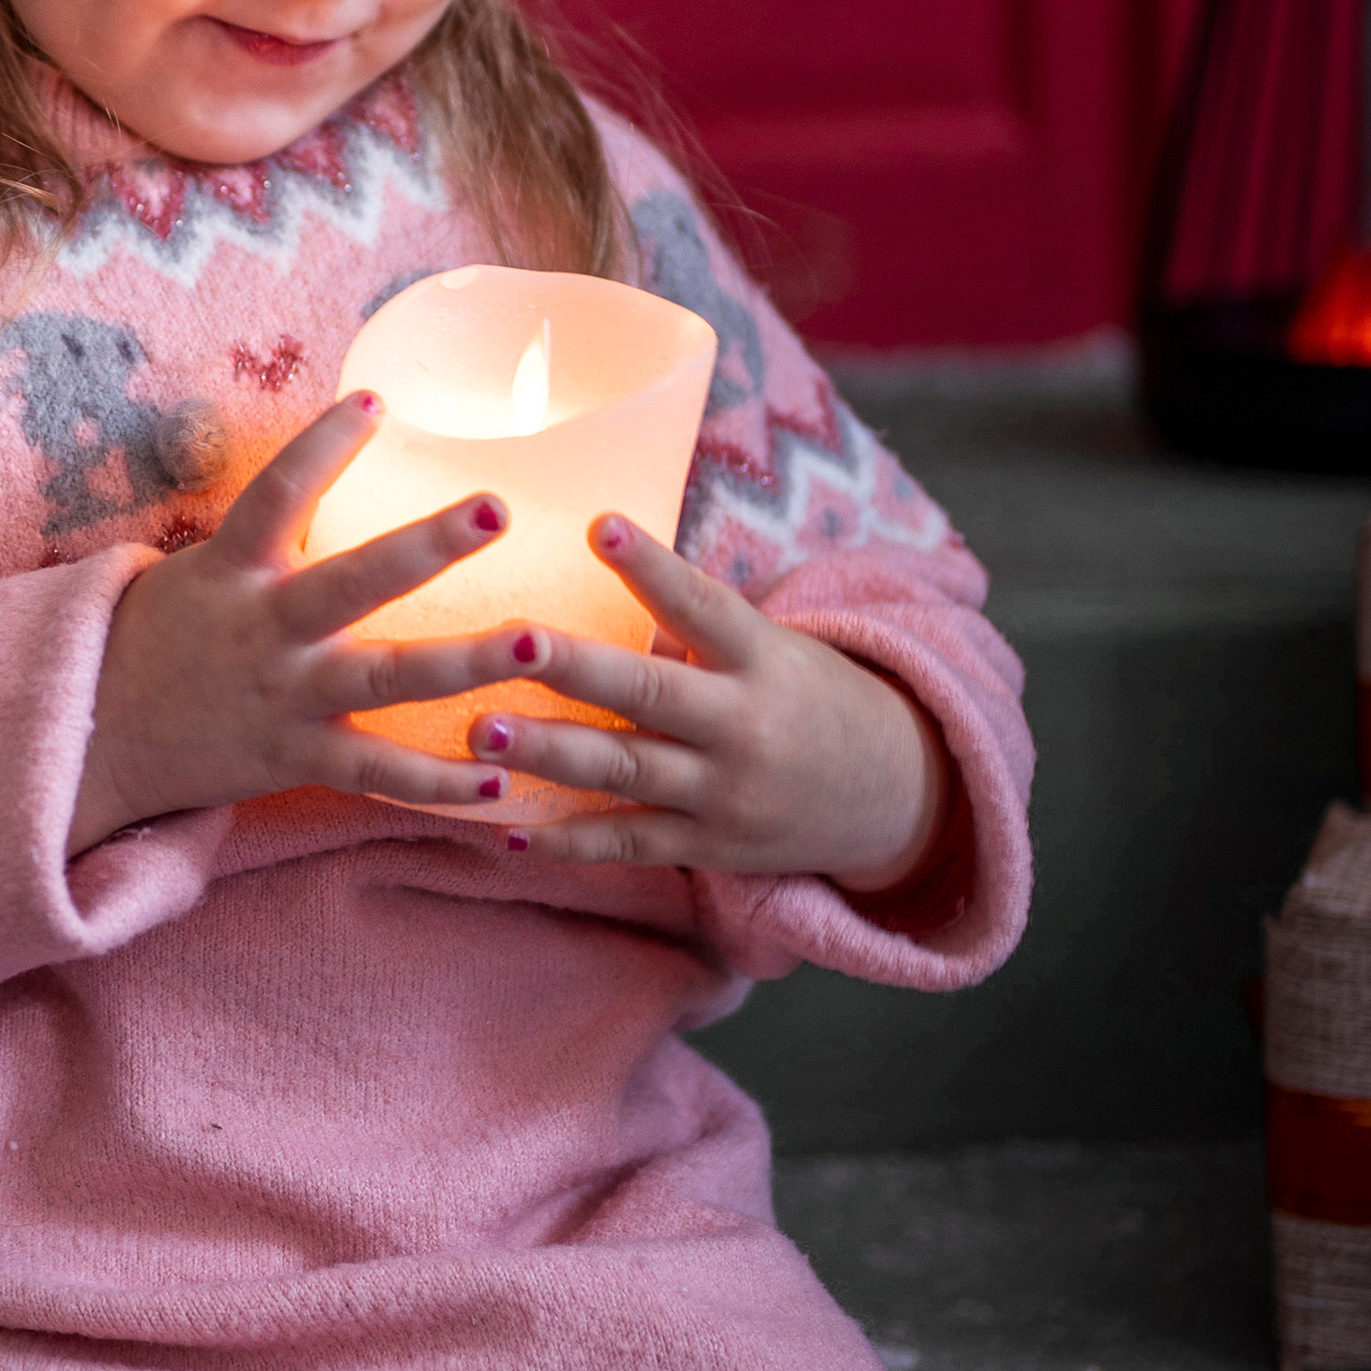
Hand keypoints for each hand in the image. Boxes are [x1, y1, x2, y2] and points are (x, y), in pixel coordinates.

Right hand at [71, 393, 559, 849]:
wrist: (98, 736)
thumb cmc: (170, 636)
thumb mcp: (205, 568)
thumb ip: (272, 528)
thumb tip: (340, 446)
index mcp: (235, 570)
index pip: (276, 494)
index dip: (320, 446)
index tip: (374, 400)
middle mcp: (265, 630)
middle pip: (352, 583)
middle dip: (425, 548)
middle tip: (496, 510)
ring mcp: (286, 698)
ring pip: (384, 679)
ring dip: (464, 663)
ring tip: (536, 644)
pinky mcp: (297, 760)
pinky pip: (377, 774)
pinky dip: (438, 783)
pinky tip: (503, 777)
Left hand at [466, 514, 953, 886]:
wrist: (891, 793)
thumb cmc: (805, 698)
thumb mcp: (771, 649)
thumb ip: (693, 628)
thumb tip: (599, 577)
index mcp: (759, 657)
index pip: (701, 602)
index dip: (650, 565)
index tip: (600, 524)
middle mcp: (741, 725)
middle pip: (647, 691)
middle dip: (573, 668)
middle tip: (507, 644)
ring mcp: (722, 792)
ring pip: (623, 768)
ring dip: (547, 751)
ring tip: (479, 731)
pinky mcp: (707, 846)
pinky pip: (628, 843)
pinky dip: (568, 841)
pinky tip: (507, 835)